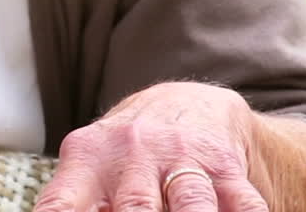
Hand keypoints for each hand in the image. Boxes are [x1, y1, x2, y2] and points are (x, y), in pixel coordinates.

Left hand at [33, 82, 271, 211]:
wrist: (188, 104)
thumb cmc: (128, 153)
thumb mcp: (91, 168)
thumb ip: (77, 202)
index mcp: (89, 161)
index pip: (62, 204)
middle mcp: (134, 156)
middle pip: (135, 208)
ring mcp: (182, 160)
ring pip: (191, 204)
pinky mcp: (225, 168)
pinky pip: (242, 203)